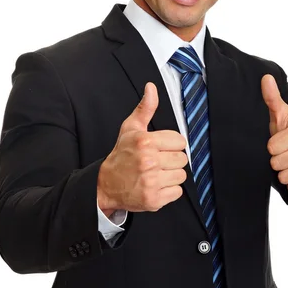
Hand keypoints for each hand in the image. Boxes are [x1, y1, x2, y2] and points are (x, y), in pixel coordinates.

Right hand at [97, 82, 187, 214]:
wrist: (104, 185)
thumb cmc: (121, 155)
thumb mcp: (130, 128)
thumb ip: (145, 108)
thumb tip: (151, 87)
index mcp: (145, 142)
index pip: (180, 141)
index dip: (171, 144)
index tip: (160, 148)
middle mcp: (148, 161)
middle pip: (182, 159)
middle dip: (171, 160)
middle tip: (156, 162)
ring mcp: (151, 182)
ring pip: (181, 175)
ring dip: (171, 175)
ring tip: (155, 174)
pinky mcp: (153, 199)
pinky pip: (177, 192)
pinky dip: (169, 191)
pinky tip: (155, 186)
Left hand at [261, 74, 287, 195]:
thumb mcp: (283, 117)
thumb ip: (273, 99)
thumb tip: (265, 78)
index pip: (272, 146)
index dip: (272, 147)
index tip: (280, 143)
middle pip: (277, 163)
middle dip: (277, 162)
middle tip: (285, 155)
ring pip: (285, 177)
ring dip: (285, 173)